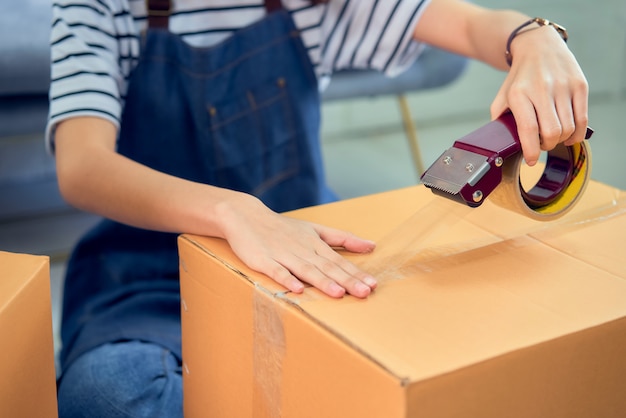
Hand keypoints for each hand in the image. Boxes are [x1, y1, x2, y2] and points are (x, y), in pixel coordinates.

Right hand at [215, 194, 377, 297]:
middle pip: (327, 267)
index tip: (372, 284)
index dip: (356, 273)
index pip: (339, 261)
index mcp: (315, 244)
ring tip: (338, 293)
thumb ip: (343, 239)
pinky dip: (286, 279)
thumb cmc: (283, 227)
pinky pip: (276, 271)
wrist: (246, 216)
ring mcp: (283, 255)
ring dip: (322, 281)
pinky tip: (296, 289)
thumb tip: (372, 246)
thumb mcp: (315, 229)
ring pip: (306, 270)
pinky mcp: (263, 260)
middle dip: (346, 280)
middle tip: (364, 292)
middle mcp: (302, 249)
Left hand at [490, 25, 588, 165]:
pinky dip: (577, 133)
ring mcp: (563, 86)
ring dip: (561, 140)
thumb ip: (499, 119)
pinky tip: (569, 134)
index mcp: (519, 94)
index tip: (530, 160)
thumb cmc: (520, 77)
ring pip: (568, 128)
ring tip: (553, 137)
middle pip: (552, 132)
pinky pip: (583, 119)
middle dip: (546, 146)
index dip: (531, 151)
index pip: (528, 130)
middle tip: (541, 145)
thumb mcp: (502, 96)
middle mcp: (542, 89)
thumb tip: (500, 143)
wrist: (538, 46)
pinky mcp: (579, 85)